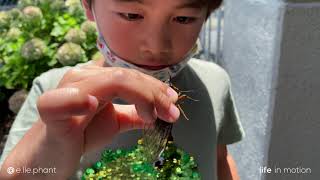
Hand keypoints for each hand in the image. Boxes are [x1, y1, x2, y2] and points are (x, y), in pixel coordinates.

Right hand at [0, 62, 179, 178]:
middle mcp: (83, 76)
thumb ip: (134, 114)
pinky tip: (91, 104)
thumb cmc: (80, 134)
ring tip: (152, 116)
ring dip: (140, 96)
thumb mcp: (114, 122)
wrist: (49, 156)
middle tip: (171, 112)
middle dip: (154, 93)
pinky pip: (60, 101)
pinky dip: (76, 100)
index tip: (173, 104)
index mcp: (97, 77)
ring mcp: (66, 90)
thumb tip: (161, 112)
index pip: (132, 75)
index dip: (155, 87)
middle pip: (126, 76)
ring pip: (111, 81)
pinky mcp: (51, 111)